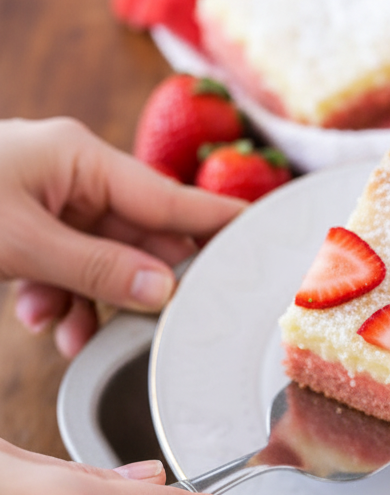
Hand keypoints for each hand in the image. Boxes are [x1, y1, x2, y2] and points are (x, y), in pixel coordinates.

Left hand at [2, 117, 244, 356]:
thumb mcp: (19, 240)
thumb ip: (94, 268)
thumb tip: (160, 291)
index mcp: (78, 158)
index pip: (167, 196)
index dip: (215, 220)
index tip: (260, 238)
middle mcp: (70, 178)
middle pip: (137, 237)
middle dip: (139, 287)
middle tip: (160, 326)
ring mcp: (48, 204)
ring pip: (100, 263)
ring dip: (91, 304)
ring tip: (73, 336)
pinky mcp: (26, 230)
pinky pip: (66, 271)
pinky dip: (59, 302)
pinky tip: (41, 321)